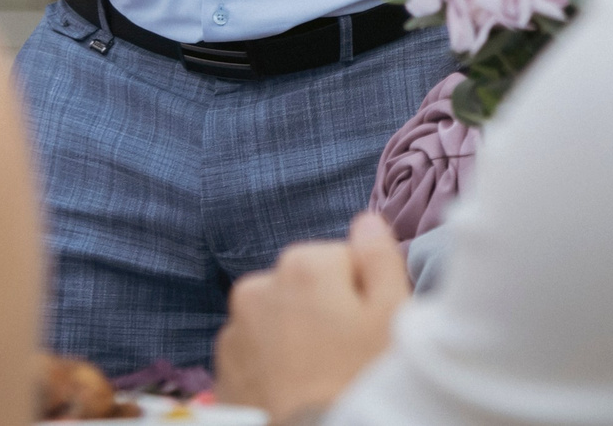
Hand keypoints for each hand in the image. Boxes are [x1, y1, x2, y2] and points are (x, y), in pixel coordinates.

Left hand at [216, 212, 407, 422]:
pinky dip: (271, 366)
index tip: (367, 328)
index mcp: (302, 265)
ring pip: (277, 320)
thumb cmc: (360, 380)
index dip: (362, 294)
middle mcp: (257, 288)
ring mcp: (233, 332)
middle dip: (324, 311)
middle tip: (345, 356)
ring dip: (295, 337)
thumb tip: (367, 222)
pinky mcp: (220, 372)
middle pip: (305, 287)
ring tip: (319, 376)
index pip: (343, 260)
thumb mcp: (392, 315)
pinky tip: (294, 390)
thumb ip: (380, 257)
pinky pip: (255, 355)